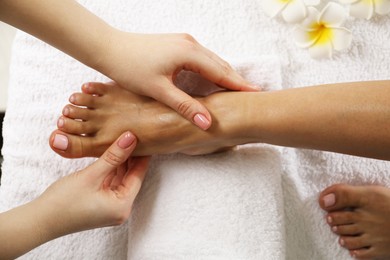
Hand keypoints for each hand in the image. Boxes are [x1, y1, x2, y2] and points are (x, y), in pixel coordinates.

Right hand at [38, 131, 149, 237]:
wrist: (40, 220)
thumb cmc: (63, 202)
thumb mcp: (91, 175)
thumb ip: (113, 156)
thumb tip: (130, 138)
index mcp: (123, 206)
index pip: (138, 174)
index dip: (142, 154)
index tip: (144, 137)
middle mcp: (121, 208)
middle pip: (131, 176)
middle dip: (131, 156)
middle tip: (132, 135)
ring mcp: (111, 207)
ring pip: (121, 178)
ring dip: (120, 161)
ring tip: (122, 140)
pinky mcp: (101, 203)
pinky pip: (112, 182)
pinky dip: (111, 169)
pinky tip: (111, 154)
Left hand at [100, 32, 258, 129]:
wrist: (109, 48)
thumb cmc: (130, 68)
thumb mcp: (159, 90)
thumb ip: (185, 106)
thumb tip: (208, 122)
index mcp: (189, 54)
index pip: (221, 73)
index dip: (239, 85)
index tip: (256, 95)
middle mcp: (190, 44)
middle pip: (220, 65)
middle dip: (236, 80)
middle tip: (253, 94)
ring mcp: (184, 41)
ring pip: (211, 60)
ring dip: (224, 74)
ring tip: (237, 89)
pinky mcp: (177, 43)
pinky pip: (202, 58)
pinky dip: (212, 69)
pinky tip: (214, 78)